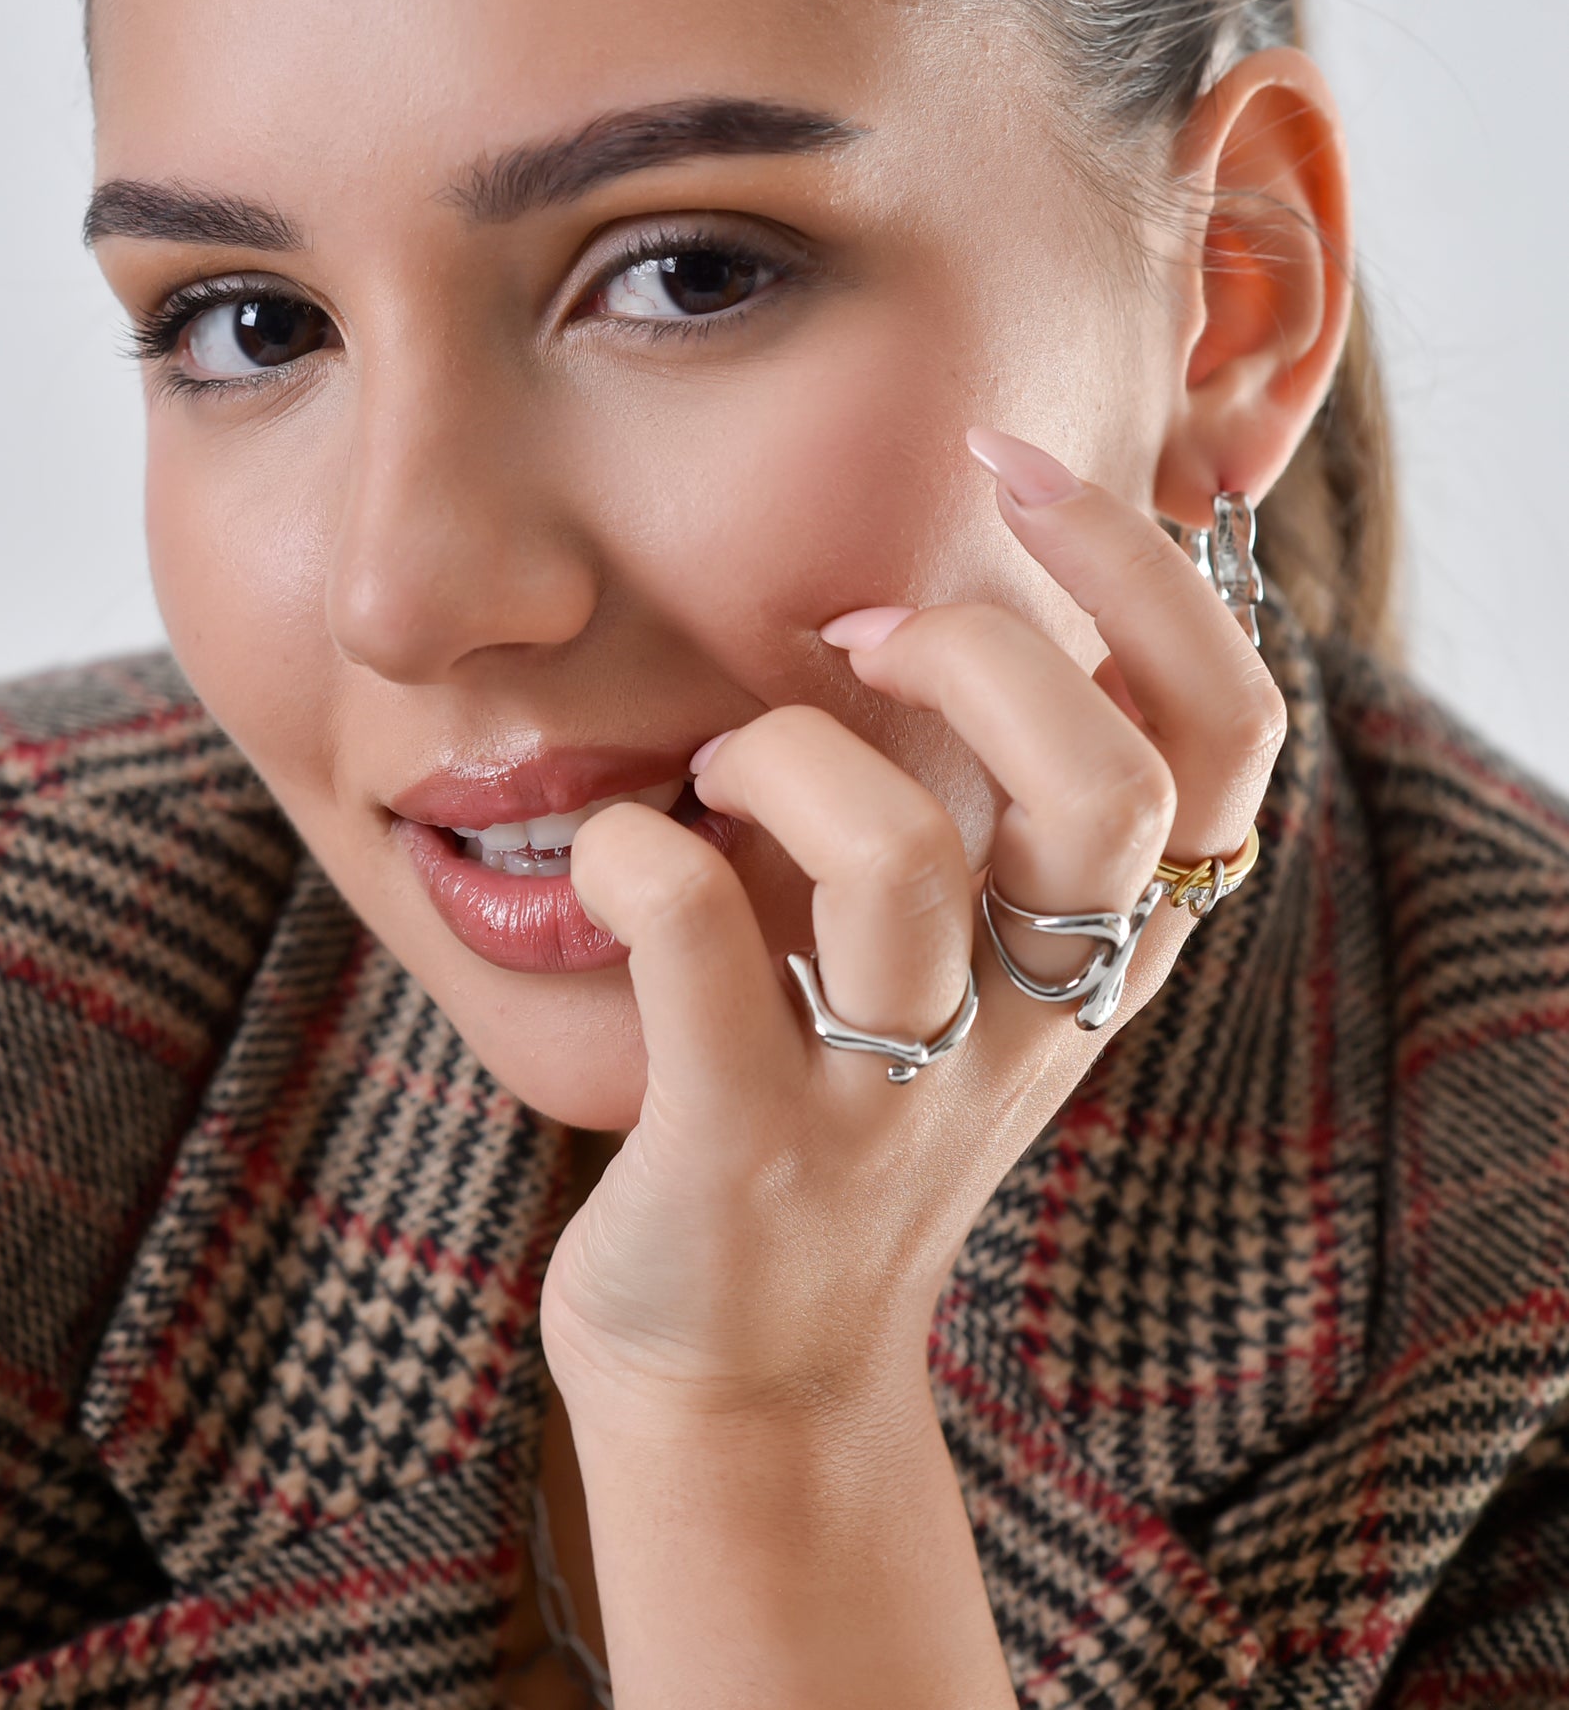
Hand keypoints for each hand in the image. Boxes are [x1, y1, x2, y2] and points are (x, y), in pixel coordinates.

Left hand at [544, 427, 1285, 1426]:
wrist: (745, 1371)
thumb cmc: (832, 1107)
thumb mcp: (964, 969)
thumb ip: (991, 814)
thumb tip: (953, 589)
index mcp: (1098, 955)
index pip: (1223, 736)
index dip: (1146, 577)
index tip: (1016, 465)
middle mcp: (1030, 1022)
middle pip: (1109, 786)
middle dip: (980, 647)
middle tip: (853, 631)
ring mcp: (889, 1094)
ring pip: (900, 866)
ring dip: (787, 756)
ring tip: (718, 764)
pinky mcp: (746, 1143)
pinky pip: (699, 948)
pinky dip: (638, 856)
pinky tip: (612, 853)